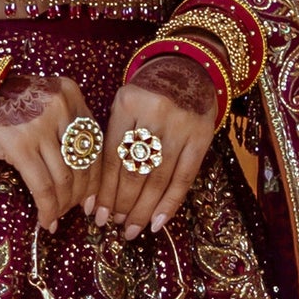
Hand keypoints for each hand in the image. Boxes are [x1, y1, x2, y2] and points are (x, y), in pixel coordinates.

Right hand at [0, 71, 103, 230]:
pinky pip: (42, 185)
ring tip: (56, 217)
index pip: (94, 143)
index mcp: (70, 94)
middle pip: (83, 162)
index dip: (96, 176)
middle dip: (80, 195)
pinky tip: (46, 221)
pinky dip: (47, 208)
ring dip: (63, 205)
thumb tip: (84, 179)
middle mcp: (60, 106)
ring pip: (64, 178)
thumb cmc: (7, 106)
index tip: (92, 199)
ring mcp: (40, 125)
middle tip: (74, 211)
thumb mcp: (44, 106)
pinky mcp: (20, 145)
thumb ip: (65, 128)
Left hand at [89, 54, 224, 235]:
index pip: (112, 157)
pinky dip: (170, 204)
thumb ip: (112, 140)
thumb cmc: (147, 94)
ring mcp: (181, 127)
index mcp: (128, 103)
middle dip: (121, 204)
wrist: (187, 70)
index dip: (104, 190)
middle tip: (113, 224)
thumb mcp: (123, 105)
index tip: (96, 213)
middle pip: (134, 171)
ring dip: (143, 209)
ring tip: (130, 228)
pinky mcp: (201, 138)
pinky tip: (157, 222)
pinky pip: (184, 179)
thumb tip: (96, 192)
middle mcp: (155, 114)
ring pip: (158, 179)